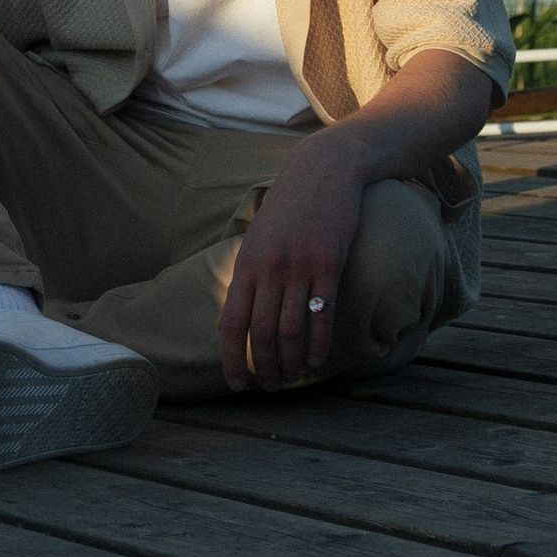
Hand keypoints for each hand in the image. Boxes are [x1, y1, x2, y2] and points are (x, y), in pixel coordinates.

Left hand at [219, 140, 366, 389]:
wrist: (325, 168)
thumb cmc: (290, 206)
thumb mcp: (258, 237)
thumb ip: (246, 276)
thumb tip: (228, 320)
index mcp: (247, 263)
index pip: (231, 323)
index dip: (231, 359)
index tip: (237, 384)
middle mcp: (269, 268)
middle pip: (262, 333)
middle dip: (263, 368)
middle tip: (270, 387)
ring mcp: (299, 266)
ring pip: (291, 329)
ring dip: (290, 362)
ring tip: (292, 378)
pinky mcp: (328, 263)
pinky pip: (321, 315)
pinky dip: (318, 344)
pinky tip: (316, 360)